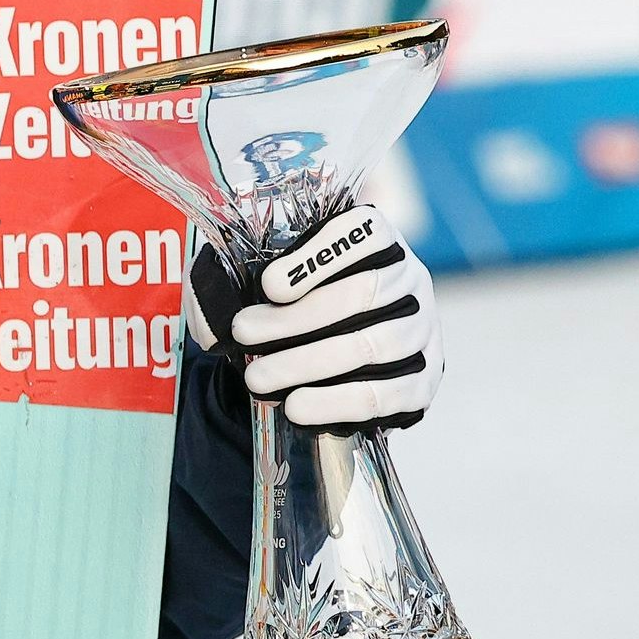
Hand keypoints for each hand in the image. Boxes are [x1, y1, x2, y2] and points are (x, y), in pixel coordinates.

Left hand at [185, 201, 440, 430]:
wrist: (324, 355)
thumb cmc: (287, 303)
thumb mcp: (255, 277)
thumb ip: (228, 283)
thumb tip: (213, 321)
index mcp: (376, 239)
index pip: (362, 232)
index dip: (318, 257)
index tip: (269, 285)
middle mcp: (409, 278)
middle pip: (364, 293)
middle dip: (296, 318)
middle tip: (243, 333)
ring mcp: (423, 329)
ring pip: (375, 344)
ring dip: (310, 363)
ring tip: (257, 379)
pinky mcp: (424, 379)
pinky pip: (389, 394)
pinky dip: (339, 402)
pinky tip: (298, 406)